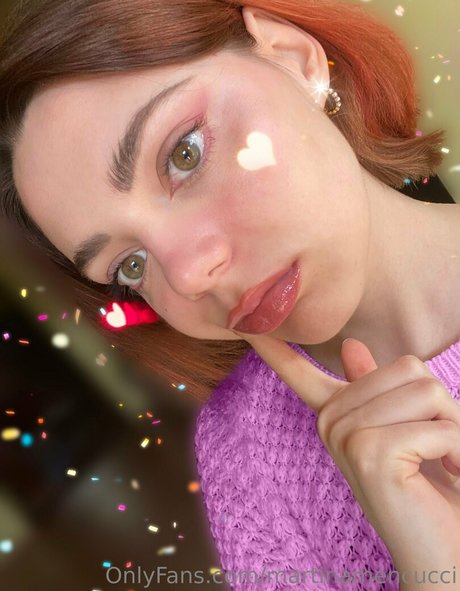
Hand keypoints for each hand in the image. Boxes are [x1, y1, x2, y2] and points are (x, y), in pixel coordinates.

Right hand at [235, 333, 459, 584]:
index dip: (276, 347)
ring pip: (426, 391)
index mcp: (336, 414)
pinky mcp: (368, 453)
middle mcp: (331, 422)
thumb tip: (350, 344)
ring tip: (444, 461)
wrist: (444, 551)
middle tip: (438, 446)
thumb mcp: (407, 426)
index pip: (299, 372)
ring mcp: (344, 436)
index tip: (248, 326)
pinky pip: (437, 426)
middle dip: (443, 406)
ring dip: (454, 428)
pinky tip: (448, 473)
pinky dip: (457, 450)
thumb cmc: (434, 487)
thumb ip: (379, 388)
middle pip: (409, 368)